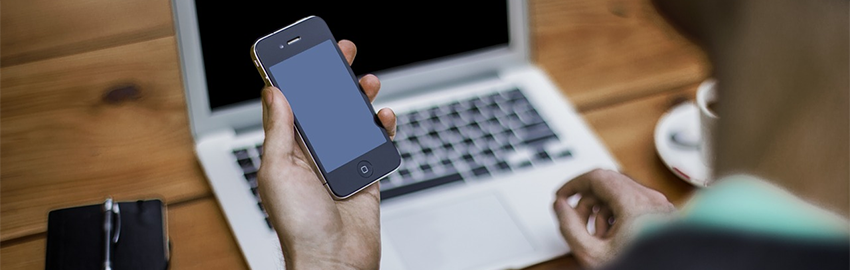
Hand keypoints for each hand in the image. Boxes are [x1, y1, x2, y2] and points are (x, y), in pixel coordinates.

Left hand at [257, 40, 395, 269]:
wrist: (334, 262)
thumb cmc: (299, 227)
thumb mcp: (278, 171)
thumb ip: (279, 131)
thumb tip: (274, 93)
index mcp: (287, 152)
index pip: (292, 106)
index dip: (298, 79)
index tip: (305, 55)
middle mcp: (313, 156)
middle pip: (325, 108)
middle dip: (333, 80)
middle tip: (343, 55)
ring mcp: (341, 165)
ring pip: (352, 122)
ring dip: (360, 100)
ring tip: (368, 83)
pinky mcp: (365, 176)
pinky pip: (375, 145)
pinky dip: (382, 129)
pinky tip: (383, 118)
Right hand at [552, 169, 675, 267]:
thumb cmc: (641, 267)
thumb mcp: (592, 254)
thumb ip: (570, 227)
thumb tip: (561, 206)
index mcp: (635, 203)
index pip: (597, 177)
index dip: (573, 184)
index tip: (562, 196)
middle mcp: (652, 199)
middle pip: (608, 184)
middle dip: (587, 202)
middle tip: (575, 221)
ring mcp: (661, 206)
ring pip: (621, 194)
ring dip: (602, 211)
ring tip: (598, 236)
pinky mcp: (665, 215)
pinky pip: (635, 205)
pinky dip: (618, 215)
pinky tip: (614, 238)